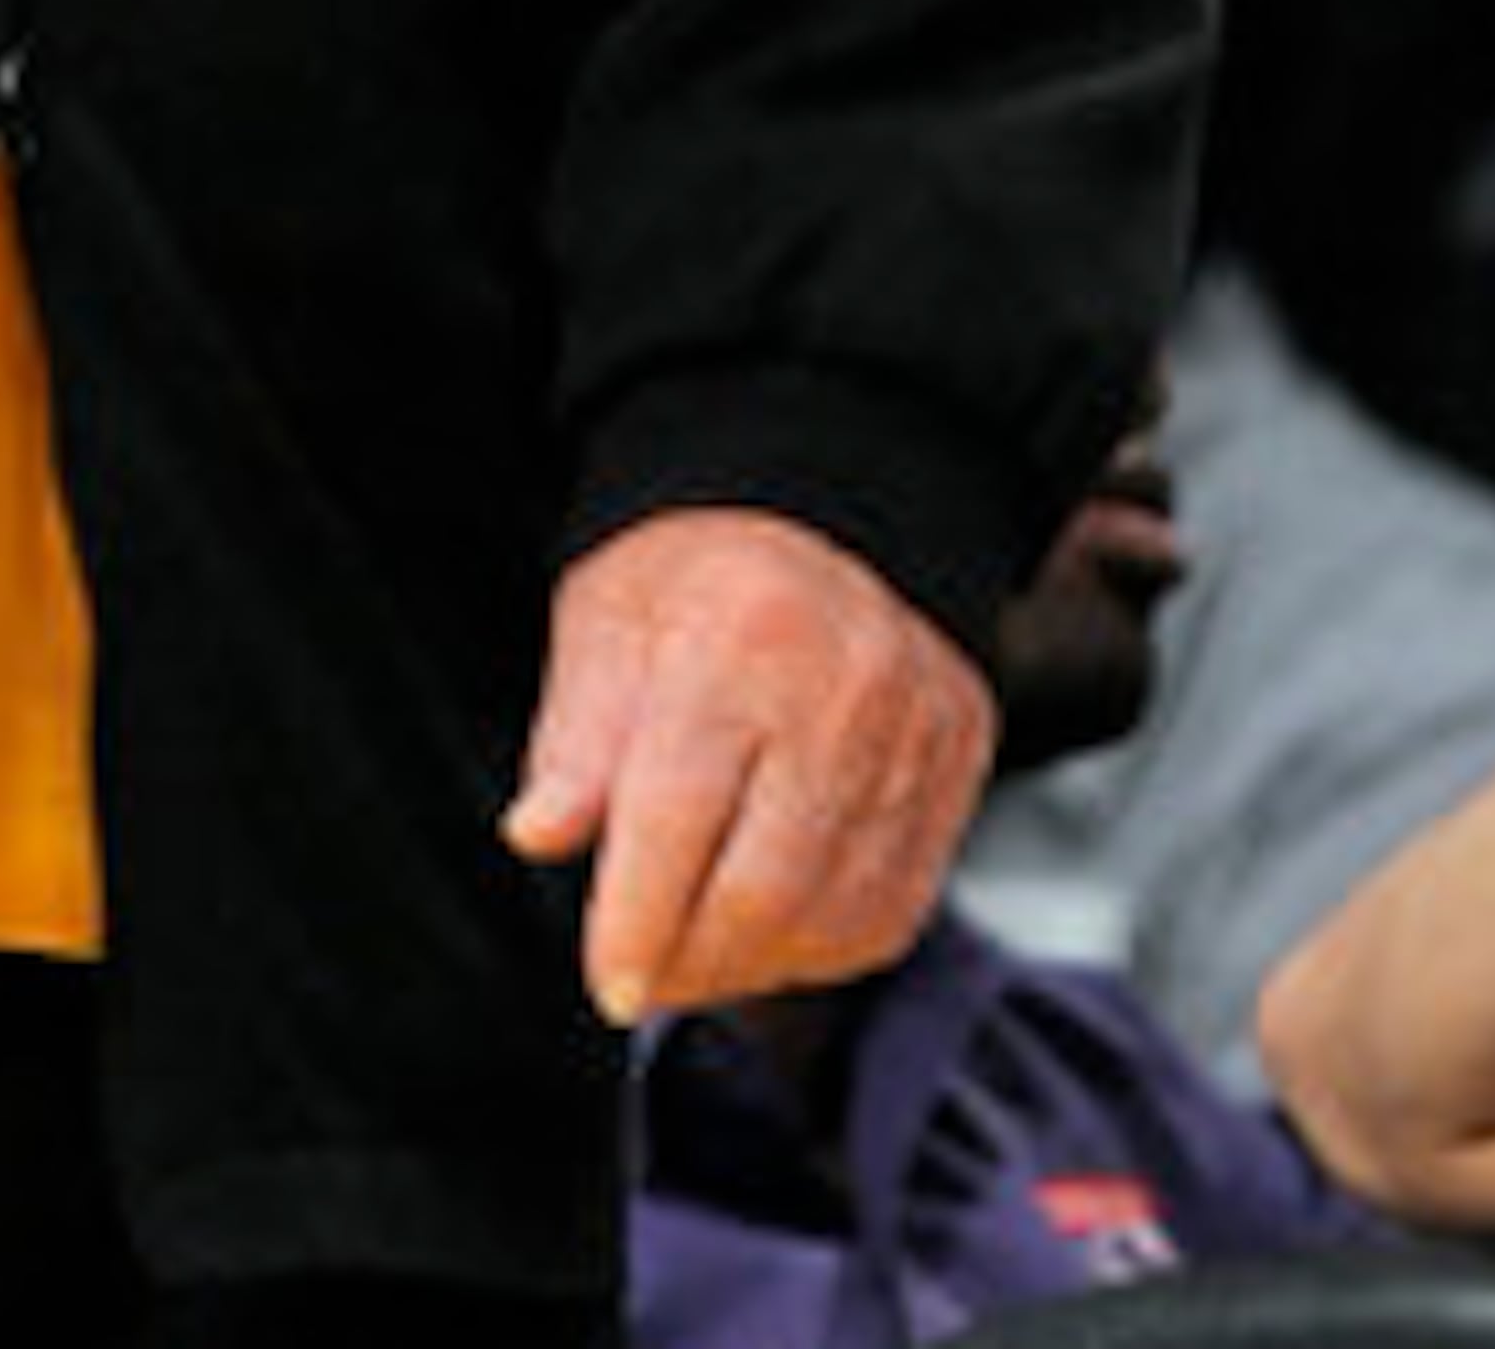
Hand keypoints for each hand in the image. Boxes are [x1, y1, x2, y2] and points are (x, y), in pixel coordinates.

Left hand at [504, 508, 999, 1027]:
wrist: (825, 510)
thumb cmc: (698, 573)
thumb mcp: (608, 620)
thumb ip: (576, 739)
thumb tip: (537, 833)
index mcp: (740, 636)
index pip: (680, 813)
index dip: (638, 919)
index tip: (610, 983)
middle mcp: (843, 688)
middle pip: (767, 886)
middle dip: (693, 960)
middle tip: (644, 976)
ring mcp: (914, 733)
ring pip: (836, 914)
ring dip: (754, 965)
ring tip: (696, 953)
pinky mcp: (957, 770)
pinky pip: (893, 908)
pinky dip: (823, 945)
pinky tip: (771, 930)